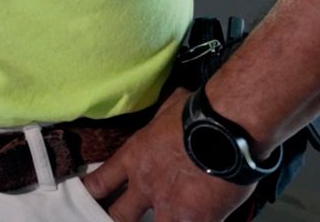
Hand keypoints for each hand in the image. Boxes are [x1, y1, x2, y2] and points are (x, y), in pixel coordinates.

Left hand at [79, 88, 256, 221]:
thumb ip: (162, 121)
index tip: (92, 198)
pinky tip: (203, 218)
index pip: (100, 182)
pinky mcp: (198, 218)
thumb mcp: (169, 109)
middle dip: (120, 219)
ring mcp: (171, 205)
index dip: (93, 193)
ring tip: (168, 217)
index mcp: (134, 157)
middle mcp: (146, 184)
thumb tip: (172, 109)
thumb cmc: (200, 113)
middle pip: (119, 215)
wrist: (227, 129)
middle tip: (123, 217)